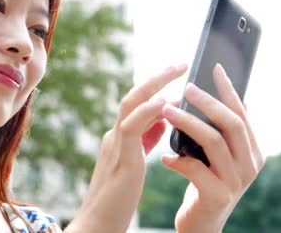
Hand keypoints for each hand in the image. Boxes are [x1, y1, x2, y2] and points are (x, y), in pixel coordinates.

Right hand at [67, 64, 187, 232]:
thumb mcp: (135, 162)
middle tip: (181, 63)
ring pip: (130, 103)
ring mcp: (115, 144)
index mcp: (121, 138)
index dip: (157, 88)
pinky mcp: (120, 158)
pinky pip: (132, 127)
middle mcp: (115, 135)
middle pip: (133, 95)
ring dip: (155, 84)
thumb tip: (164, 119)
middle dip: (157, 77)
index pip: (138, 104)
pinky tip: (166, 102)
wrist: (98, 224)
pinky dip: (148, 111)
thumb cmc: (117, 198)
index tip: (177, 76)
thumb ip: (146, 139)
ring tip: (177, 71)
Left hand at [160, 64, 263, 232]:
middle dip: (208, 102)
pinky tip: (165, 158)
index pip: (242, 113)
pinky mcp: (218, 196)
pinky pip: (195, 169)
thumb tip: (223, 97)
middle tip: (186, 87)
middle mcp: (250, 165)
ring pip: (213, 141)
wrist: (201, 225)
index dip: (228, 90)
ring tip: (166, 112)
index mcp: (252, 152)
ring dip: (187, 123)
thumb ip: (223, 133)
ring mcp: (236, 182)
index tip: (214, 68)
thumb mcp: (218, 157)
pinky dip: (178, 160)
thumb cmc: (206, 184)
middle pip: (231, 123)